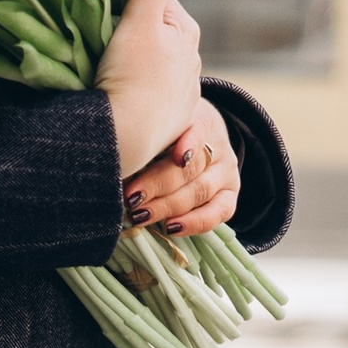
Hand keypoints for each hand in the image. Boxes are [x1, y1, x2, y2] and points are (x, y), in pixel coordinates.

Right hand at [99, 0, 203, 179]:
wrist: (125, 139)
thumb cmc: (131, 76)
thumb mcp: (141, 20)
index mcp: (187, 31)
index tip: (103, 4)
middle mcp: (193, 61)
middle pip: (154, 28)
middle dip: (131, 26)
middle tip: (102, 37)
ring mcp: (184, 93)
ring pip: (153, 61)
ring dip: (134, 58)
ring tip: (111, 68)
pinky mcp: (172, 120)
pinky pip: (150, 92)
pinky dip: (137, 87)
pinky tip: (122, 93)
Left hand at [124, 96, 240, 239]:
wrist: (196, 139)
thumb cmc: (167, 132)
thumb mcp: (158, 125)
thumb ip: (146, 136)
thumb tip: (117, 158)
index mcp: (203, 119)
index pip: (197, 131)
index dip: (186, 144)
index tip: (174, 157)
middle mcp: (219, 145)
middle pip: (191, 168)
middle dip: (157, 185)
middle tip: (130, 197)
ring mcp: (227, 172)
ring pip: (200, 192)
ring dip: (167, 206)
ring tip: (140, 215)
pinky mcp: (230, 195)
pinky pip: (218, 213)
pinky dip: (195, 223)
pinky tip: (171, 227)